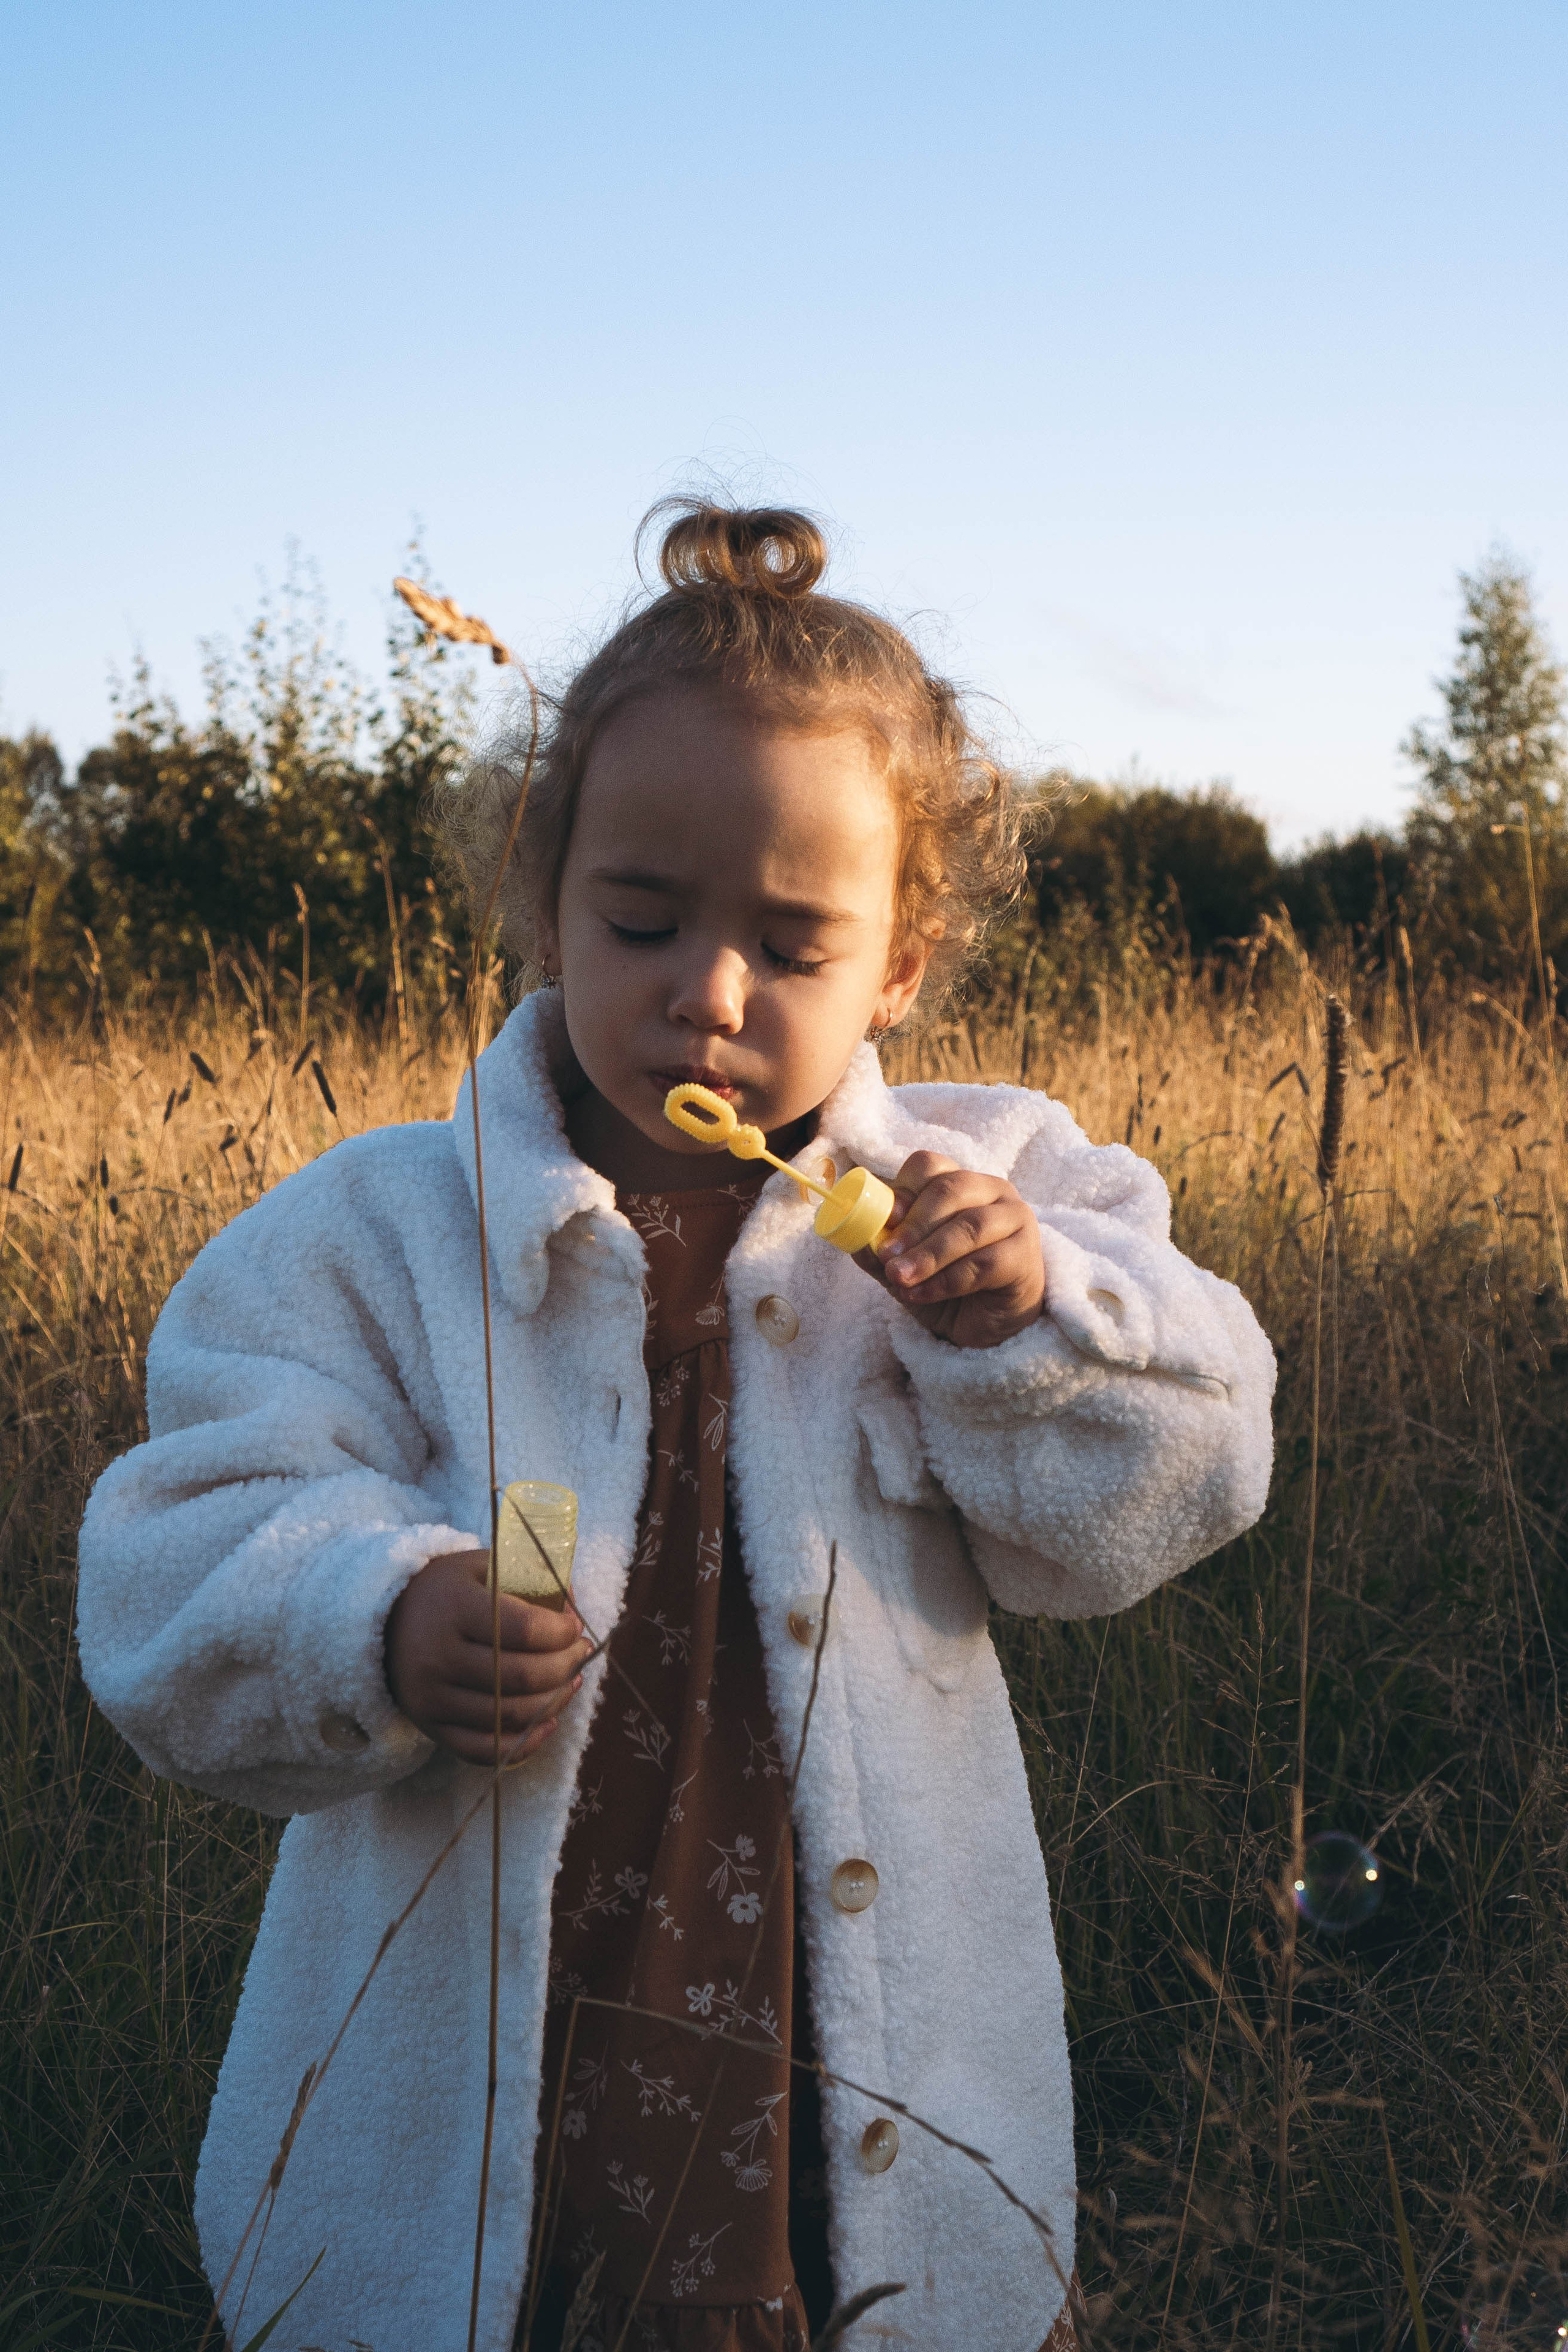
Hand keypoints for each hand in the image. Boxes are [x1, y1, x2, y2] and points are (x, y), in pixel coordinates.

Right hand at [384, 1548, 592, 1764]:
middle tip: (580, 1653)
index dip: (562, 1632)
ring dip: (555, 1701)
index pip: (525, 1629)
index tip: (574, 1626)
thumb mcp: (481, 1566)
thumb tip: (573, 1606)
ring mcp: (433, 1698)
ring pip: (511, 1715)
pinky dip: (525, 1743)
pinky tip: (548, 1721)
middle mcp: (439, 1656)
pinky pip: (485, 1750)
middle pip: (523, 1676)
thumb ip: (528, 1578)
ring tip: (571, 1680)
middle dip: (566, 1665)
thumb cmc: (447, 1591)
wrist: (384, 1622)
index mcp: (455, 1608)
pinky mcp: (431, 1727)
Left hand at [860, 1152, 1046, 1349]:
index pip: (930, 1166)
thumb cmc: (947, 1285)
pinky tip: (923, 1294)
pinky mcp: (1026, 1255)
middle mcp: (992, 1191)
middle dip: (914, 1225)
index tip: (884, 1220)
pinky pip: (984, 1263)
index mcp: (960, 1182)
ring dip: (928, 1254)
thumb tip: (852, 1239)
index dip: (904, 1189)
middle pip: (951, 1189)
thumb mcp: (907, 1266)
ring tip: (899, 1278)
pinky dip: (947, 1280)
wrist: (986, 1326)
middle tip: (887, 1256)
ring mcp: (1015, 1219)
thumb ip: (881, 1250)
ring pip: (969, 1226)